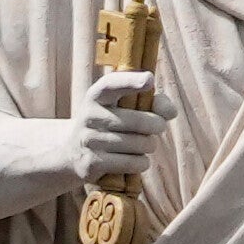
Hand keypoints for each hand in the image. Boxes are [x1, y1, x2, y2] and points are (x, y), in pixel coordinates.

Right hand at [63, 66, 165, 192]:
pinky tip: (138, 160)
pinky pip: (131, 163)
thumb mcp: (123, 107)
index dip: (131, 82)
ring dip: (149, 145)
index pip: (112, 85)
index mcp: (96, 96)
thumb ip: (152, 103)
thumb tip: (171, 112)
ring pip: (136, 144)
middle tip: (159, 127)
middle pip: (136, 122)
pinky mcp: (92, 163)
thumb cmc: (110, 124)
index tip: (150, 80)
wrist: (73, 152)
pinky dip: (141, 162)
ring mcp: (89, 140)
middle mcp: (90, 116)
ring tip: (145, 144)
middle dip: (156, 125)